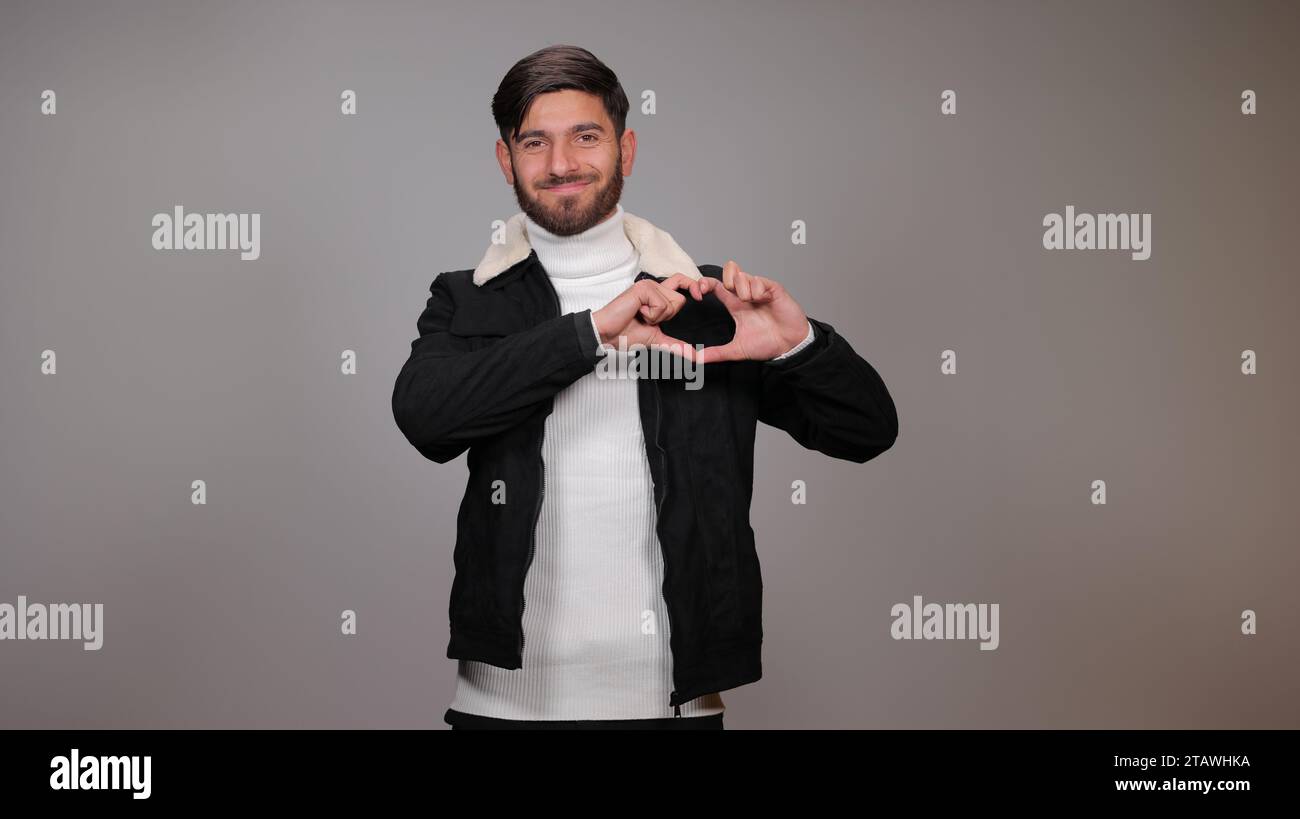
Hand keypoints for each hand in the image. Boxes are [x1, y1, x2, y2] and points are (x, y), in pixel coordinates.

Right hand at [592, 274, 701, 353]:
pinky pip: (661, 304)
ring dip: (657, 317)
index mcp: (658, 295)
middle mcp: (654, 287)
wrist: (608, 335)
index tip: (701, 296)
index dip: (694, 285)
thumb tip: (694, 356)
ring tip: (640, 315)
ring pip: (672, 302)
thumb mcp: (657, 339)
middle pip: (680, 299)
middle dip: (667, 316)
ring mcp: (648, 286)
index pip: (682, 282)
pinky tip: (636, 312)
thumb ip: (676, 344)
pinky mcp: (643, 288)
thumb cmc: (625, 334)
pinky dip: (651, 315)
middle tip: (647, 318)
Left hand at [691, 260, 808, 363]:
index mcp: (735, 305)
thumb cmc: (767, 344)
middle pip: (729, 271)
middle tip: (728, 291)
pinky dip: (756, 289)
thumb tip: (696, 358)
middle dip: (725, 278)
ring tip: (750, 301)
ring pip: (743, 276)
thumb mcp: (736, 349)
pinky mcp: (773, 289)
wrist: (789, 346)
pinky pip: (759, 280)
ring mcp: (760, 290)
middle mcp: (746, 294)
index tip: (699, 294)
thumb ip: (716, 353)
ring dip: (742, 288)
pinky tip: (762, 299)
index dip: (704, 284)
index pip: (716, 286)